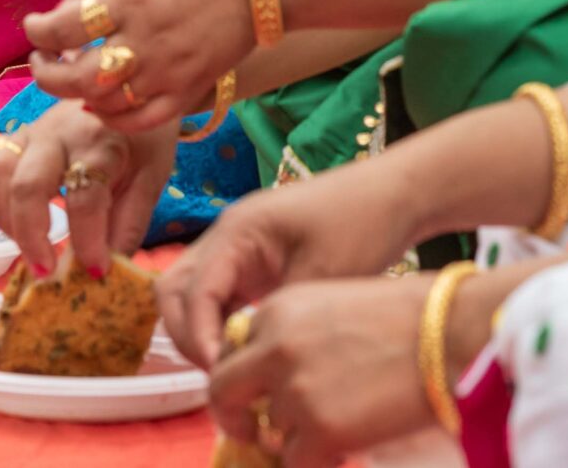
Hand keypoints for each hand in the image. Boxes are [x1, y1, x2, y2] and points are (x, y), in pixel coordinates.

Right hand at [0, 103, 176, 277]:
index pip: (85, 197)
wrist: (127, 86)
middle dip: (30, 235)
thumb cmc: (140, 139)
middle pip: (27, 184)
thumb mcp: (150, 177)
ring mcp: (30, 132)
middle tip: (44, 271)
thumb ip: (129, 223)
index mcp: (102, 143)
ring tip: (27, 245)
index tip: (96, 272)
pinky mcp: (13, 135)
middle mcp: (60, 134)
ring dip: (4, 217)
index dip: (88, 241)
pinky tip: (7, 213)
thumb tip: (107, 271)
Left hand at [23, 0, 255, 131]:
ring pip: (104, 104)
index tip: (34, 26)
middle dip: (46, 74)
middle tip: (41, 62)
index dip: (37, 31)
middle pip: (75, 77)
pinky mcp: (189, 89)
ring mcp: (167, 71)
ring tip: (71, 79)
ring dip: (76, 96)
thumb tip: (63, 9)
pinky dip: (115, 118)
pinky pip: (143, 120)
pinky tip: (103, 103)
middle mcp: (143, 40)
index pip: (62, 28)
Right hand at [158, 161, 424, 367]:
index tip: (221, 372)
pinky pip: (218, 297)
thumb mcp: (322, 273)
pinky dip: (221, 324)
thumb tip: (248, 359)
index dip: (199, 335)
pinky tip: (247, 350)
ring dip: (200, 330)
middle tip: (220, 373)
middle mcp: (226, 236)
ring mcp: (236, 249)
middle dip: (187, 334)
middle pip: (174, 290)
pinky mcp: (253, 263)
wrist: (392, 195)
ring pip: (191, 294)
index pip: (193, 289)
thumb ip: (279, 315)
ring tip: (232, 367)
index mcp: (237, 230)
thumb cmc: (361, 223)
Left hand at [207, 274, 437, 467]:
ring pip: (271, 432)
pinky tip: (341, 452)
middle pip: (223, 391)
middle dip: (235, 417)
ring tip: (336, 430)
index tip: (259, 395)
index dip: (246, 378)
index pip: (233, 350)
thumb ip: (294, 336)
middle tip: (254, 433)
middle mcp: (274, 348)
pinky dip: (313, 464)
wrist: (450, 333)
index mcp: (276, 310)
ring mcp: (294, 391)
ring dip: (295, 439)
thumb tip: (275, 381)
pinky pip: (295, 464)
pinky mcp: (321, 430)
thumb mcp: (334, 305)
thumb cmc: (409, 317)